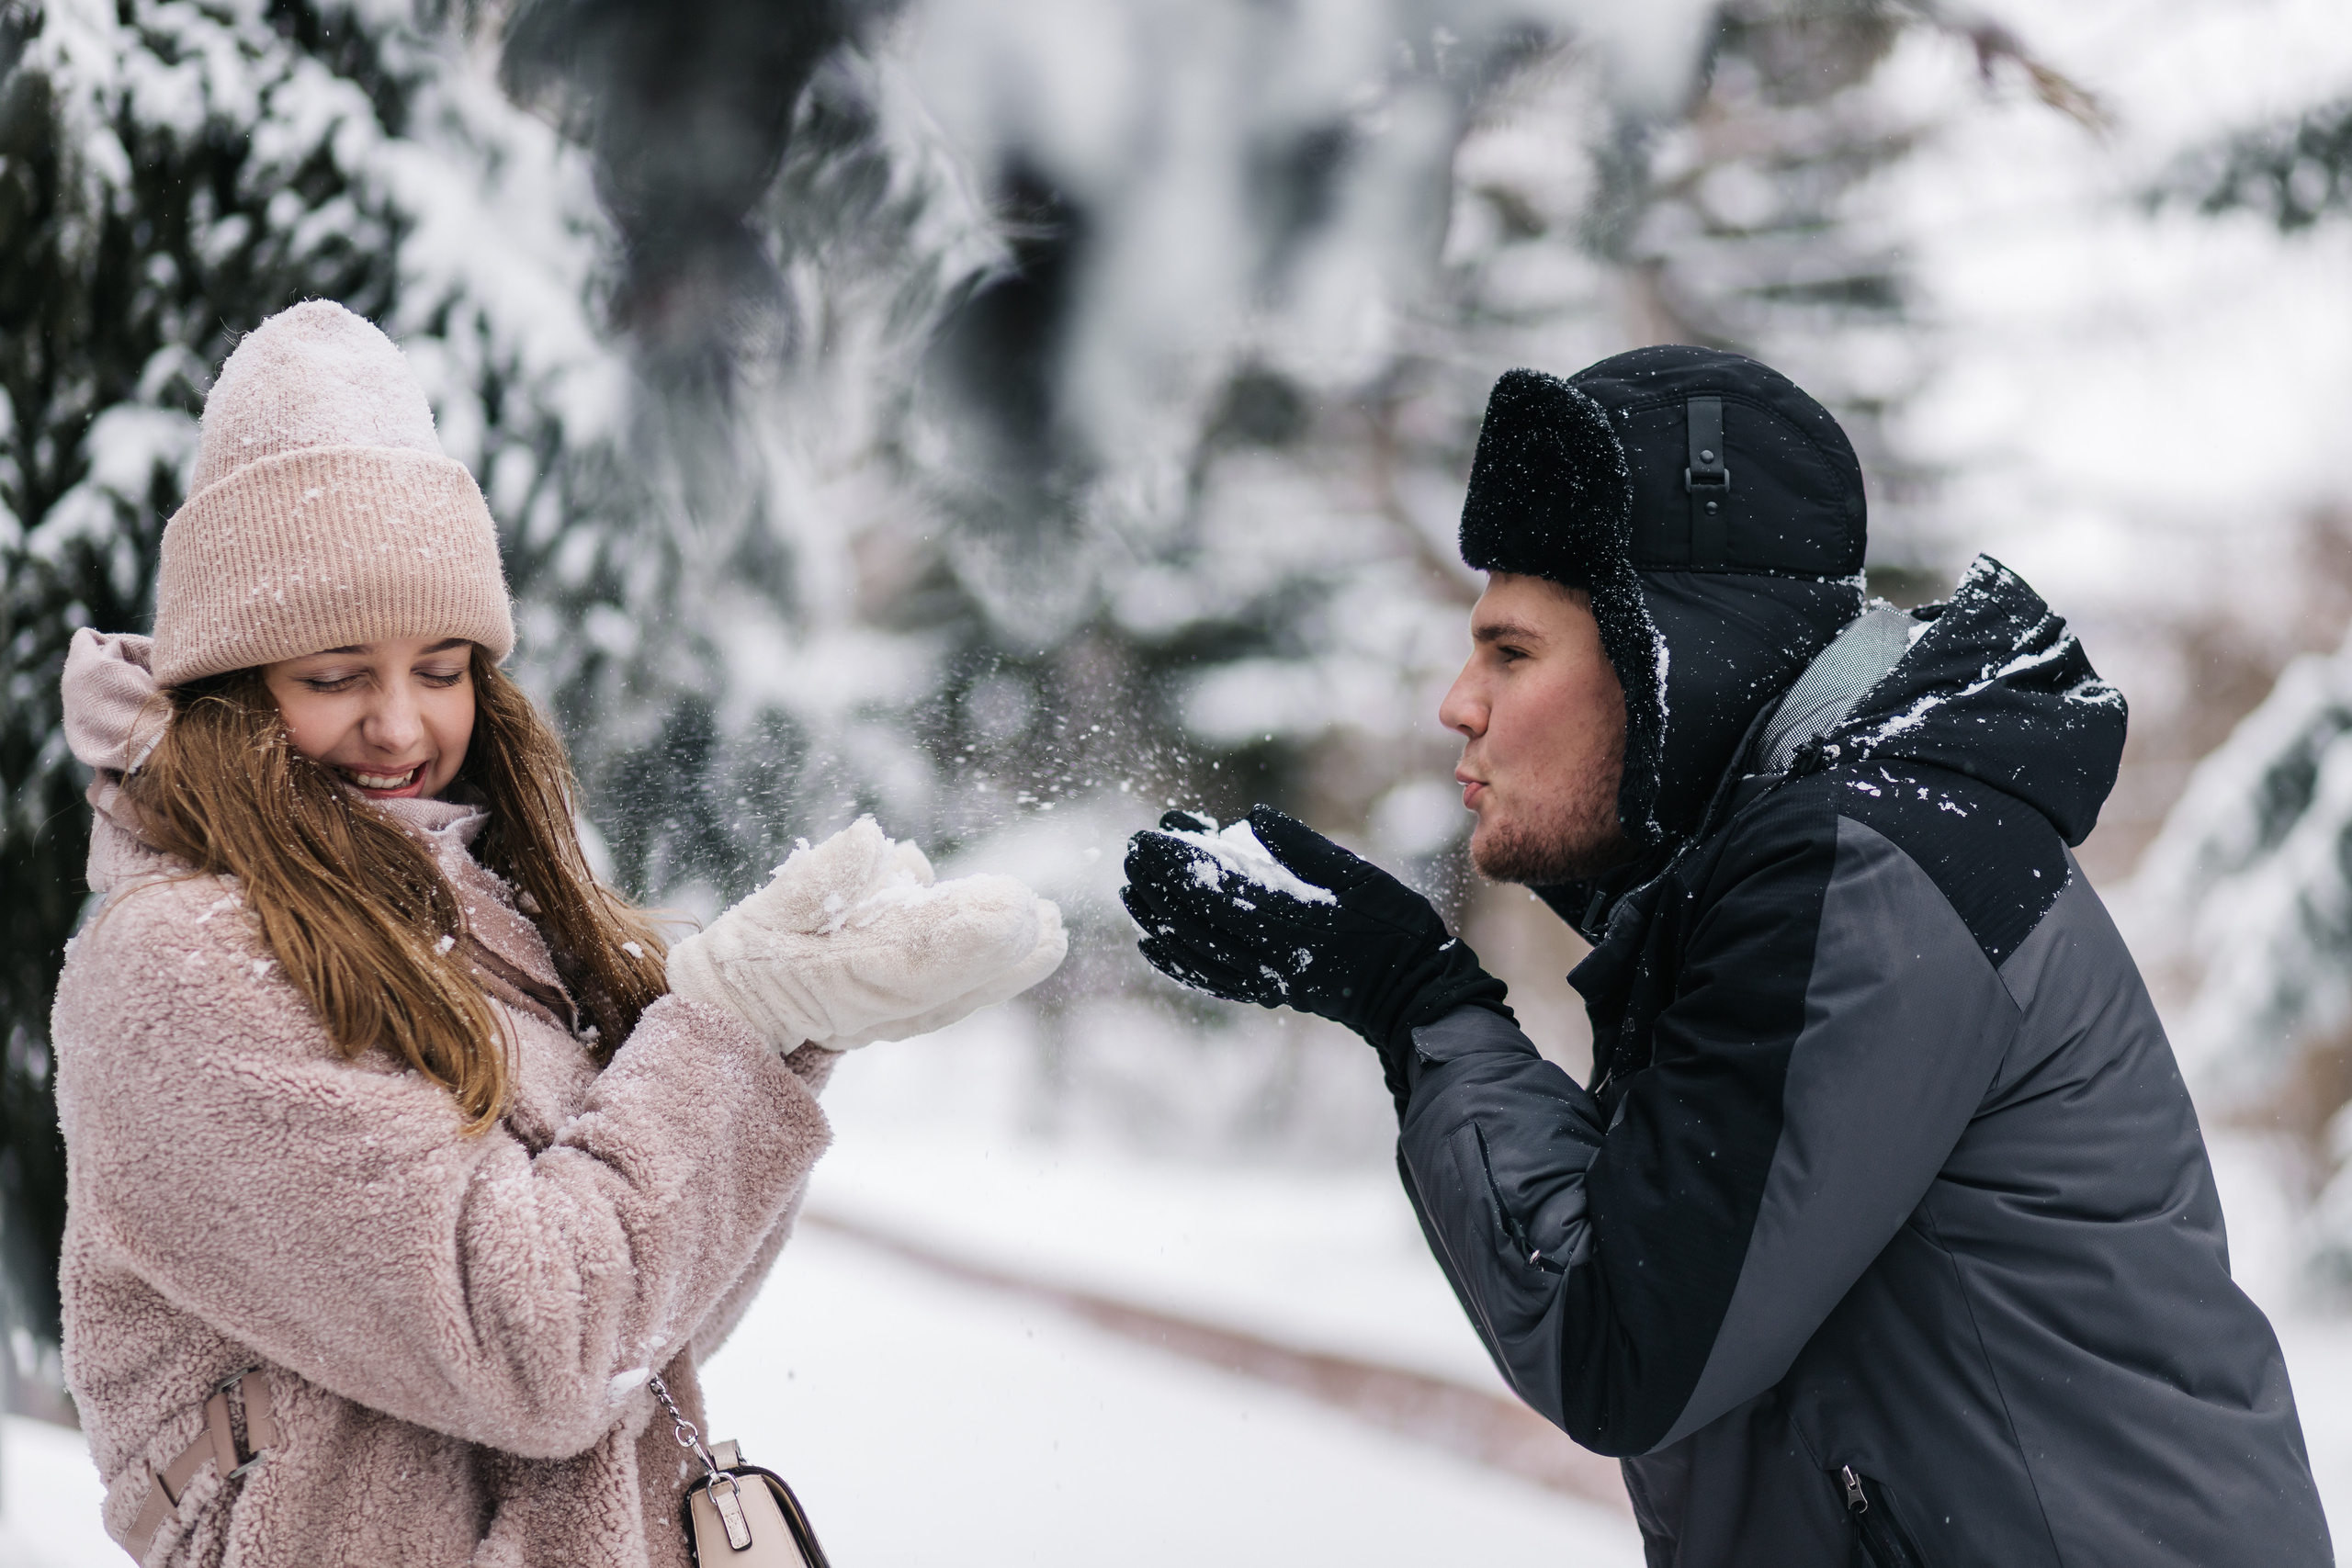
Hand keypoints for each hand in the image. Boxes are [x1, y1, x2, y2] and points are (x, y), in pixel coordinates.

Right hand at [667, 817, 1066, 1051]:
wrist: (738, 1015)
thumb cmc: (748, 956)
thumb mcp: (765, 911)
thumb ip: (816, 879)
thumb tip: (870, 840)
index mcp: (838, 977)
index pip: (914, 955)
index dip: (967, 932)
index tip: (1012, 904)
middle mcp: (875, 1004)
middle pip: (950, 978)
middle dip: (1001, 948)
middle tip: (1048, 916)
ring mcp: (893, 1015)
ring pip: (961, 991)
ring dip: (1010, 965)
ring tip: (1052, 930)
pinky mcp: (904, 1012)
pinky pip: (956, 997)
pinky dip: (994, 977)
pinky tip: (1032, 950)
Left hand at [1121, 805, 1508, 1091]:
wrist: (1411, 994)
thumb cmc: (1394, 926)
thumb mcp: (1359, 875)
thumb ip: (1304, 847)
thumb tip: (1252, 817)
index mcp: (1288, 916)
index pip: (1215, 886)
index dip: (1176, 861)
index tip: (1147, 837)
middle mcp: (1267, 951)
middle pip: (1196, 916)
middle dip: (1158, 883)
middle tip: (1130, 853)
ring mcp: (1264, 976)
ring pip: (1195, 948)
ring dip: (1158, 918)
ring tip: (1130, 892)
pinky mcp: (1267, 991)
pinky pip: (1210, 978)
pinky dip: (1177, 962)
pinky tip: (1153, 945)